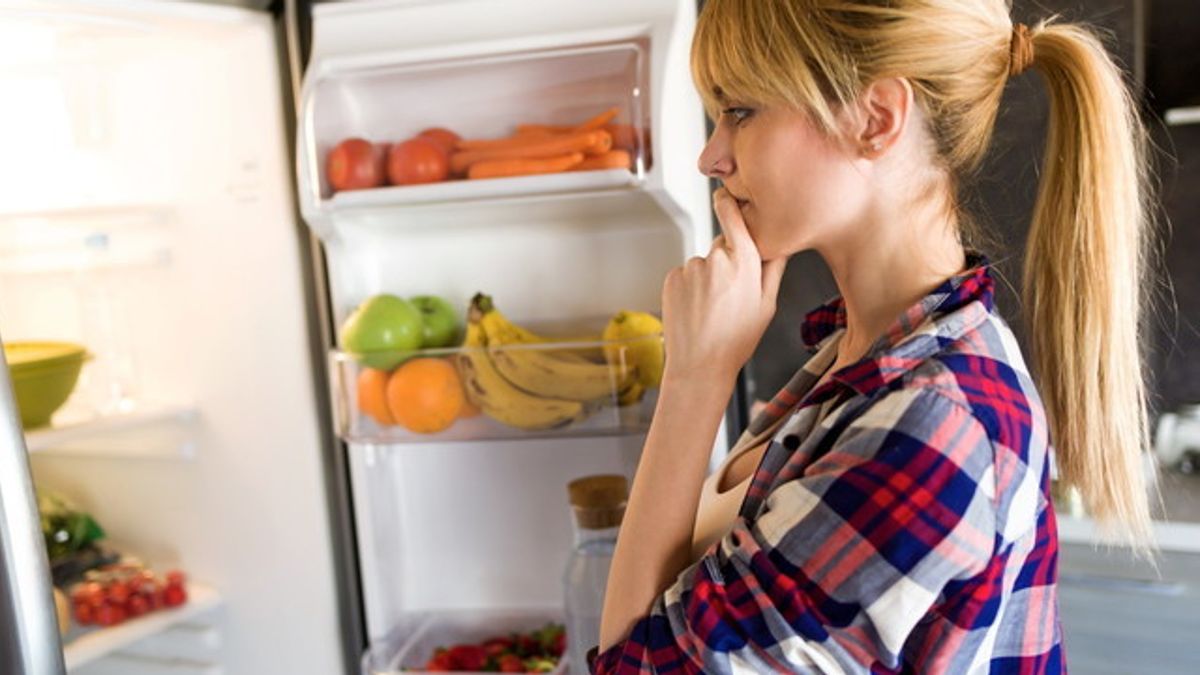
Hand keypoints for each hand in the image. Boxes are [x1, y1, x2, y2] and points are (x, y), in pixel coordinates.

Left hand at [660, 188, 787, 384]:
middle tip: (730, 294)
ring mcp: (691, 268)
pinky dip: (690, 287)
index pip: (734, 217)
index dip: (728, 203)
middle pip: (723, 245)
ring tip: (712, 308)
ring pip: (703, 263)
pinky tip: (696, 309)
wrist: (699, 365)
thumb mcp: (767, 305)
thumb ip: (775, 268)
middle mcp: (716, 259)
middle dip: (727, 261)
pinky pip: (685, 274)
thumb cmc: (737, 340)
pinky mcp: (672, 277)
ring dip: (707, 278)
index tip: (725, 193)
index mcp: (746, 263)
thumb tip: (783, 241)